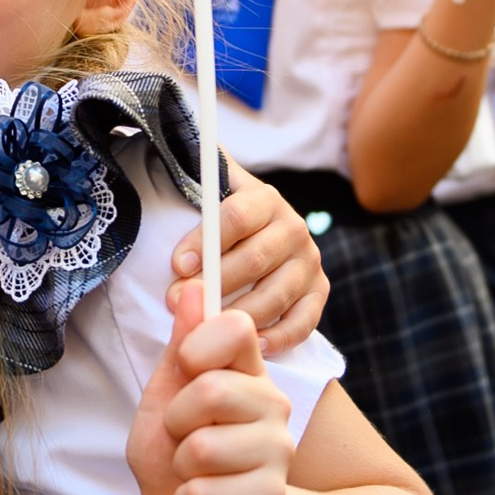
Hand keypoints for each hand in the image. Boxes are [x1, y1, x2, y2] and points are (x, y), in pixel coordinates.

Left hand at [125, 283, 291, 494]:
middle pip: (212, 389)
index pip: (236, 327)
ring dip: (180, 466)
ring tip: (194, 471)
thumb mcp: (165, 395)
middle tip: (183, 435)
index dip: (198, 344)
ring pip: (203, 448)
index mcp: (246, 370)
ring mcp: (278, 452)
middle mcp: (272, 404)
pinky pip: (203, 494)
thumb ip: (180, 347)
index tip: (186, 367)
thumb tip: (194, 287)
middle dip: (175, 420)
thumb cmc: (178, 452)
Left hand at [169, 172, 327, 352]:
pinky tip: (253, 346)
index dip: (204, 242)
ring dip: (238, 315)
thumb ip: (196, 177)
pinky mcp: (319, 292)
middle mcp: (294, 228)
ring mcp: (309, 262)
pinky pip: (304, 321)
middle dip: (214, 284)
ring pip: (276, 294)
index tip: (176, 265)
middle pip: (255, 259)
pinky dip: (279, 337)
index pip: (235, 217)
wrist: (258, 238)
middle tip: (177, 302)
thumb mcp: (209, 192)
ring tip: (207, 330)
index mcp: (264, 199)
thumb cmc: (220, 222)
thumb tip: (180, 148)